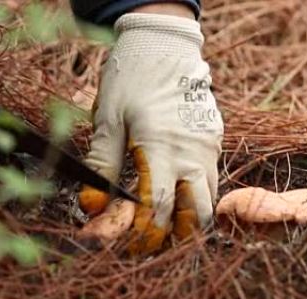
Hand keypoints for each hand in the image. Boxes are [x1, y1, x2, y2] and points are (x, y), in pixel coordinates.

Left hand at [79, 11, 223, 255]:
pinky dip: (195, 194)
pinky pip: (211, 178)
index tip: (130, 246)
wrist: (164, 45)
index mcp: (161, 147)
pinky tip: (175, 192)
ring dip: (188, 218)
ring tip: (164, 223)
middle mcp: (192, 152)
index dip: (144, 233)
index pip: (158, 206)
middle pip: (196, 214)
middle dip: (176, 236)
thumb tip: (92, 206)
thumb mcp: (108, 119)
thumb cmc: (131, 78)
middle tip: (153, 241)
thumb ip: (102, 164)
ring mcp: (208, 146)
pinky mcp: (214, 139)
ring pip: (208, 199)